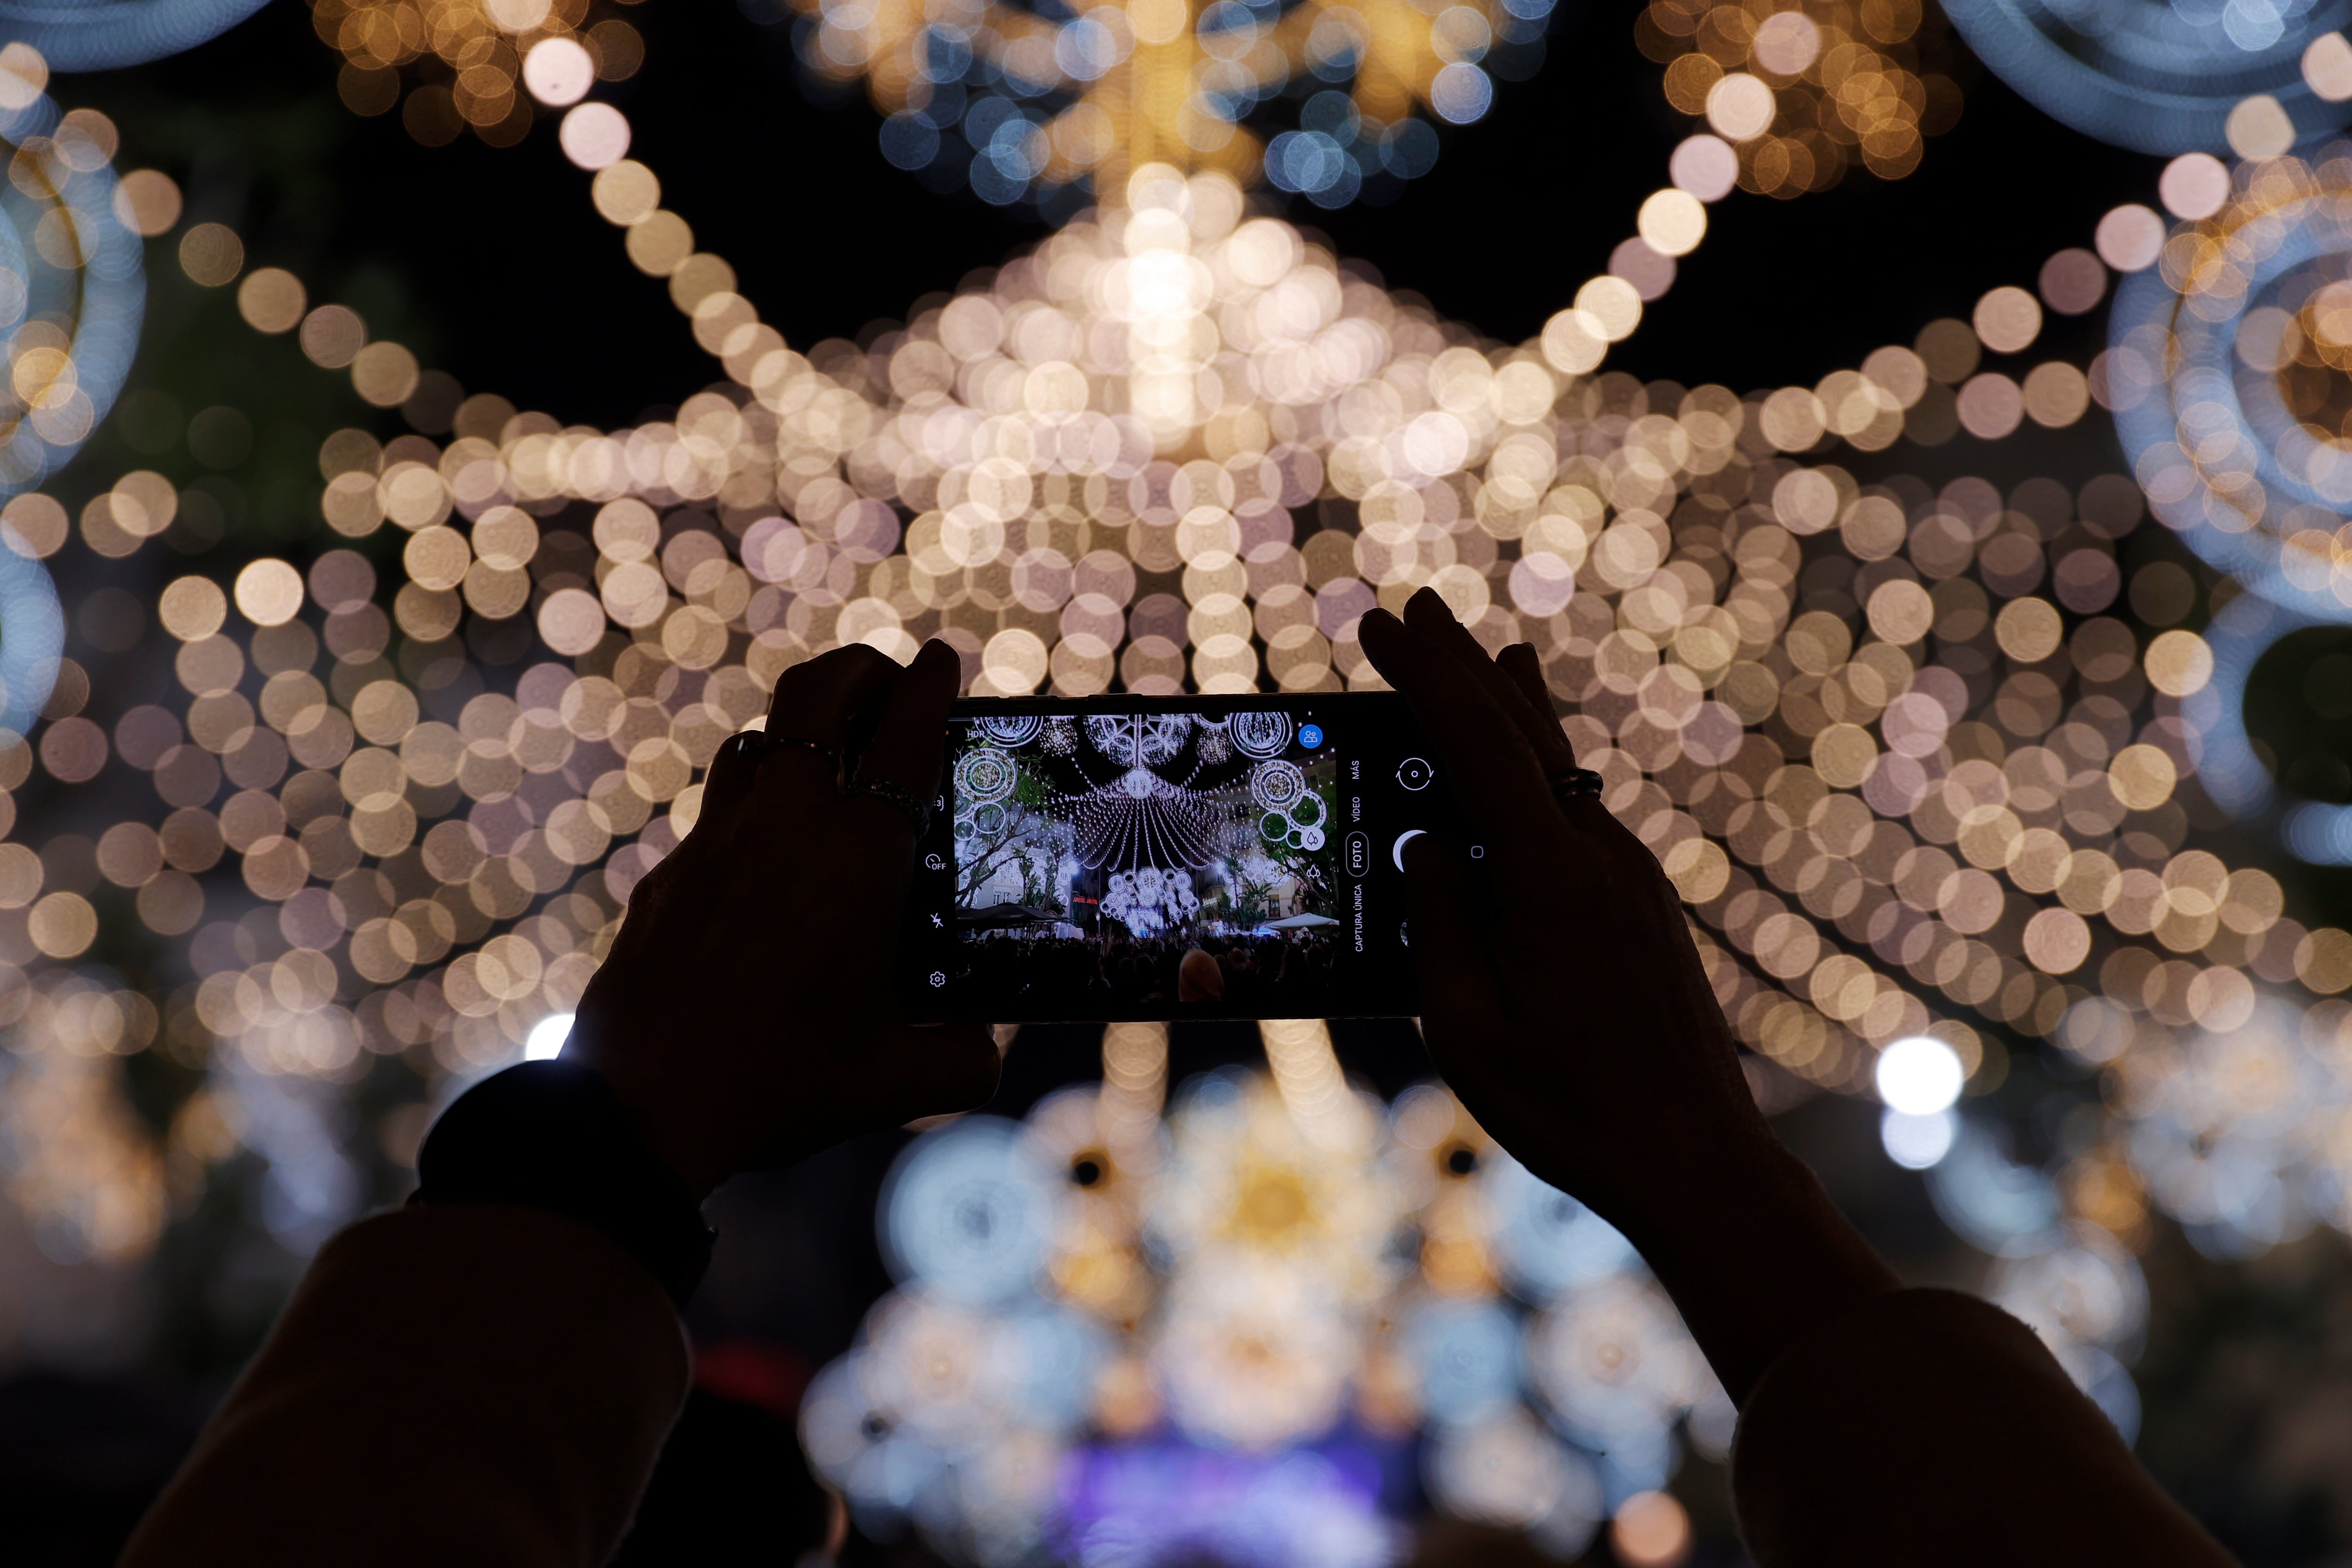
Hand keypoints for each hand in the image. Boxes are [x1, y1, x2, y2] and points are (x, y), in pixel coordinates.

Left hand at [567, 641, 1000, 1197]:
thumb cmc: (779, 1090)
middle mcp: (784, 830)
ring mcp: (714, 844)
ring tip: (828, 748)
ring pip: (757, 738)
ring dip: (800, 727)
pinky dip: (753, 803)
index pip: (903, 739)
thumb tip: (988, 1045)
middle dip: (860, 669)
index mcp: (856, 863)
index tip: (941, 660)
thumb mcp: (895, 1084)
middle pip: (817, 695)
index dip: (928, 687)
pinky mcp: (667, 875)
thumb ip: (964, 1057)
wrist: (643, 1110)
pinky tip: (766, 849)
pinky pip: (717, 811)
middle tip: (886, 681)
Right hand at [1361, 588, 1893, 1400]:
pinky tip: (1533, 764)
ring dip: (1511, 707)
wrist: (1695, 1158)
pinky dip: (1543, 767)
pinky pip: (1579, 812)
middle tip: (1414, 605)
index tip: (1380, 626)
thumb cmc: (1570, 1107)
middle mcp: (1600, 859)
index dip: (1426, 679)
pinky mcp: (1642, 906)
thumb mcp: (1467, 1026)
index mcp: (1549, 879)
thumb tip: (1427, 843)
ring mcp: (1631, 878)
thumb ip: (1442, 923)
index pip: (1475, 748)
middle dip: (1463, 665)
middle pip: (1524, 734)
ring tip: (1486, 648)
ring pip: (1560, 769)